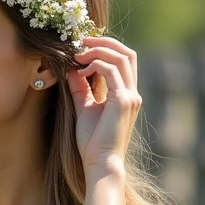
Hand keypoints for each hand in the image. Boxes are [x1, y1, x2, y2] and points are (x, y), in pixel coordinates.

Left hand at [65, 36, 141, 174]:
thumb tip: (72, 70)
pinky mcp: (124, 101)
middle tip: (81, 41)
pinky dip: (95, 64)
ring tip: (78, 55)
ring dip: (98, 50)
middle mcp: (133, 92)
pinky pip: (112, 70)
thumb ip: (81, 88)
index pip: (123, 60)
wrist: (100, 163)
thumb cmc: (93, 142)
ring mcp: (131, 96)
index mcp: (126, 94)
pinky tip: (80, 72)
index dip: (105, 48)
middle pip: (127, 52)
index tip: (82, 48)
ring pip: (121, 57)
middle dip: (104, 42)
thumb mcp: (84, 108)